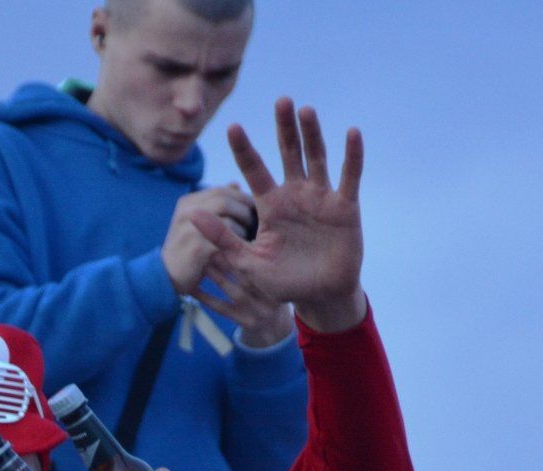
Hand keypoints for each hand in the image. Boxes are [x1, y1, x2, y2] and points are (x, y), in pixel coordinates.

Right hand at [161, 185, 256, 294]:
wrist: (166, 278)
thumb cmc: (187, 250)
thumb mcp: (197, 222)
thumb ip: (215, 204)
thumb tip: (235, 185)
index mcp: (188, 203)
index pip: (222, 190)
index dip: (242, 198)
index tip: (256, 210)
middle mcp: (187, 212)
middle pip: (225, 200)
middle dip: (245, 211)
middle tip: (258, 224)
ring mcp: (191, 230)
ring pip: (228, 219)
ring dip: (244, 229)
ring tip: (250, 240)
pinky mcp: (198, 248)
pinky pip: (226, 240)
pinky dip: (238, 245)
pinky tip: (243, 252)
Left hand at [190, 98, 366, 331]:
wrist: (319, 297)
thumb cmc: (282, 281)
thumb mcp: (247, 262)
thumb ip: (222, 237)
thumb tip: (191, 214)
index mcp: (270, 205)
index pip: (254, 170)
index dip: (244, 149)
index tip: (232, 127)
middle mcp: (295, 194)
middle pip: (288, 153)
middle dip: (284, 128)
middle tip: (281, 101)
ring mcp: (321, 197)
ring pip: (316, 158)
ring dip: (312, 134)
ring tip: (306, 110)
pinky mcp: (344, 207)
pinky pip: (349, 176)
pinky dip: (352, 155)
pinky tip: (352, 133)